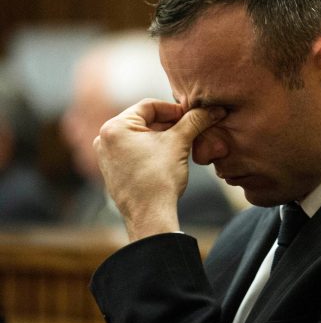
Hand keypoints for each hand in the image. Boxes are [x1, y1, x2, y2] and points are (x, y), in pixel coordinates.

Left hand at [93, 99, 225, 240]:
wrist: (150, 216)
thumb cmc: (160, 178)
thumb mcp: (179, 142)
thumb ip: (195, 121)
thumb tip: (213, 109)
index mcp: (115, 127)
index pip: (150, 106)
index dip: (175, 109)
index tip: (194, 116)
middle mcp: (105, 138)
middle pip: (144, 120)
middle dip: (170, 124)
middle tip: (192, 129)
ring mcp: (106, 156)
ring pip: (140, 136)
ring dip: (163, 136)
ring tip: (183, 143)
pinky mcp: (112, 170)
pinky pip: (134, 150)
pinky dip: (153, 149)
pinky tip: (170, 157)